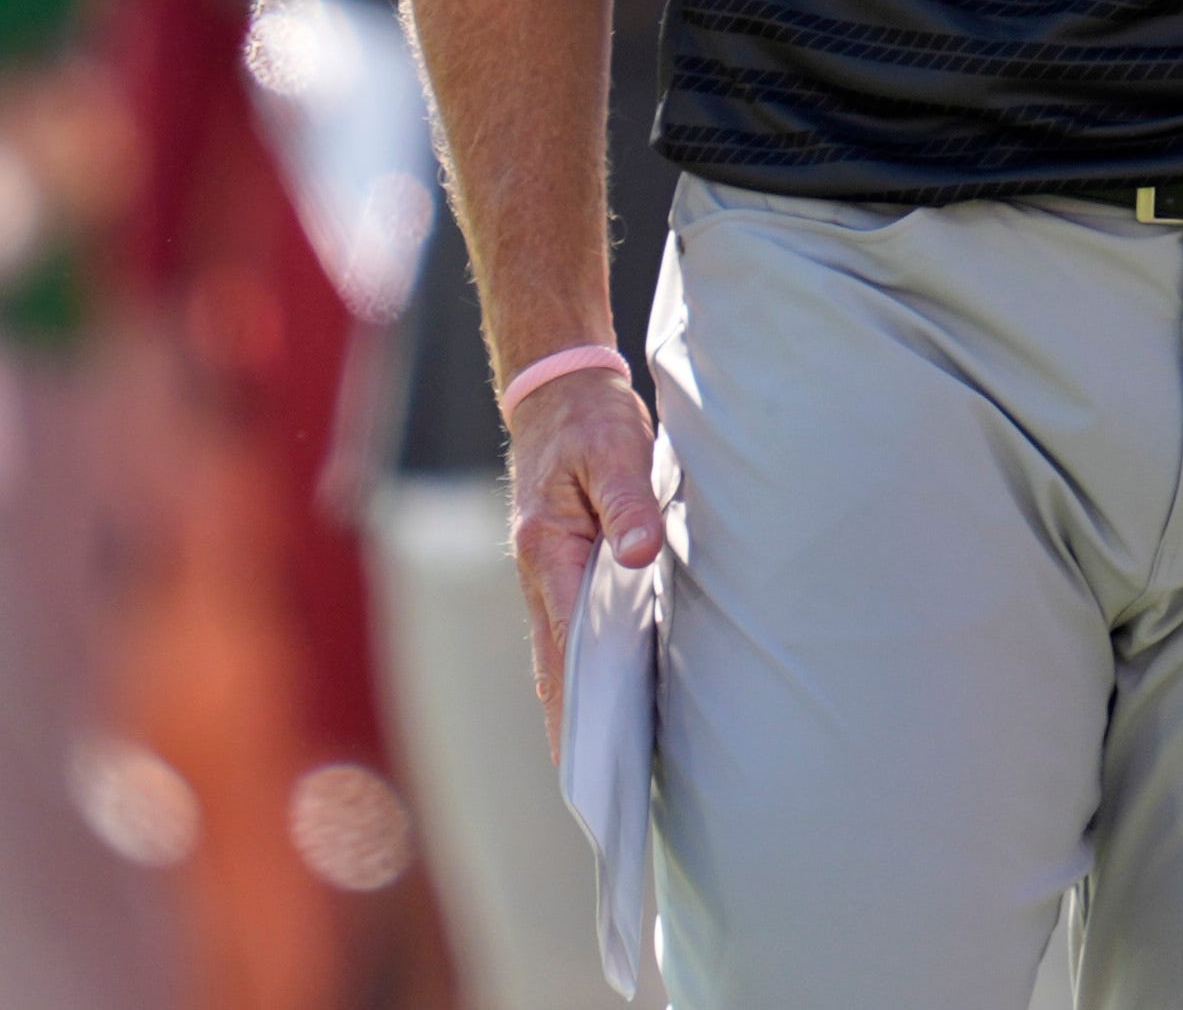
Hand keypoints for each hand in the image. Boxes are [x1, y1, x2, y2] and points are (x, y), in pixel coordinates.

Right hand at [507, 367, 666, 735]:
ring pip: (560, 656)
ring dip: (576, 707)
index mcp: (548, 554)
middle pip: (555, 667)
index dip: (575, 704)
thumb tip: (643, 556)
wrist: (558, 393)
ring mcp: (546, 577)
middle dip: (570, 727)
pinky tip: (613, 701)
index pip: (564, 646)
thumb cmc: (591, 423)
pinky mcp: (562, 571)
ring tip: (606, 767)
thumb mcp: (616, 452)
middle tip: (595, 791)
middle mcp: (539, 575)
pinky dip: (585, 672)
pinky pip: (571, 634)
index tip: (585, 757)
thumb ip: (631, 504)